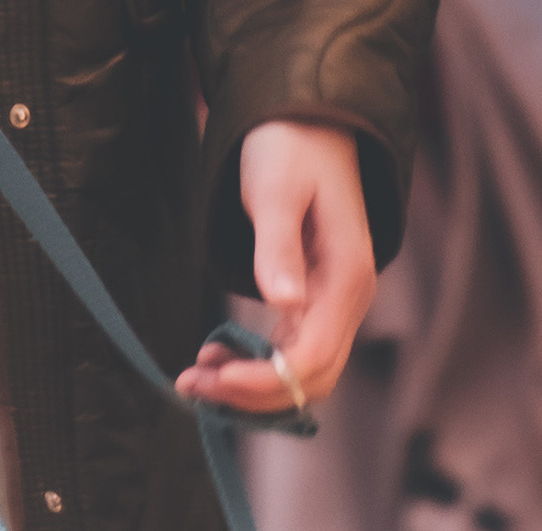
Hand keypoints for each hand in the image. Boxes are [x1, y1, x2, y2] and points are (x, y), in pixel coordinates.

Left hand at [176, 120, 374, 416]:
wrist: (309, 125)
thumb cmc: (290, 149)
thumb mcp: (276, 190)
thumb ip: (279, 246)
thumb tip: (283, 302)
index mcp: (346, 281)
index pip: (311, 359)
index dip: (264, 379)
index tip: (215, 375)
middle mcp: (348, 305)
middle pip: (310, 381)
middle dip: (253, 394)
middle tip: (194, 384)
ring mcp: (334, 309)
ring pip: (301, 378)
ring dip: (251, 388)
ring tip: (197, 376)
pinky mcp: (315, 307)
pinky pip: (291, 357)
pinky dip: (255, 368)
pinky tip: (217, 357)